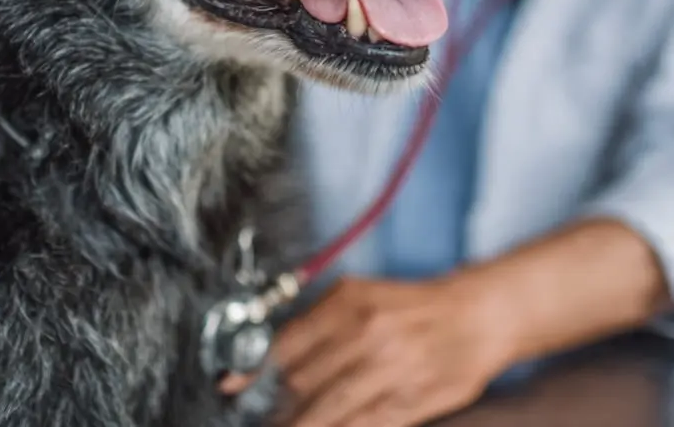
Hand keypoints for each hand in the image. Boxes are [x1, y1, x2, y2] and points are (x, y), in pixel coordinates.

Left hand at [220, 273, 509, 426]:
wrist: (474, 317)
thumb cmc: (411, 304)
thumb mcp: (359, 293)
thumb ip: (317, 318)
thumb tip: (275, 351)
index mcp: (349, 303)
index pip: (287, 342)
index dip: (254, 370)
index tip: (232, 386)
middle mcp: (366, 336)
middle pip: (301, 381)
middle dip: (276, 401)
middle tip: (260, 410)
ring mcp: (388, 373)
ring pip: (326, 411)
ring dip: (299, 422)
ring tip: (282, 426)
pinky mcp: (407, 404)